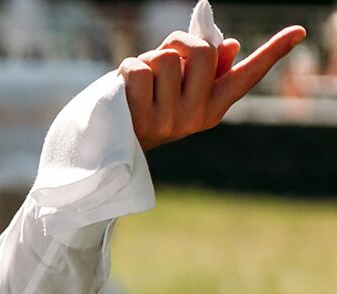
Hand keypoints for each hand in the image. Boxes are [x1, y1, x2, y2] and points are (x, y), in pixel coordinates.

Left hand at [122, 25, 305, 150]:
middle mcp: (197, 116)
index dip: (273, 52)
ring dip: (148, 58)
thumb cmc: (148, 106)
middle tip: (162, 55)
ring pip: (166, 59)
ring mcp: (169, 121)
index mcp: (213, 107)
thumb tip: (231, 45)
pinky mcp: (141, 119)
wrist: (112, 144)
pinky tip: (123, 85)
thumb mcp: (180, 87)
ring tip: (141, 77)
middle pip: (201, 52)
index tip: (299, 31)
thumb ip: (206, 68)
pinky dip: (128, 67)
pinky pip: (139, 69)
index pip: (247, 76)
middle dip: (178, 43)